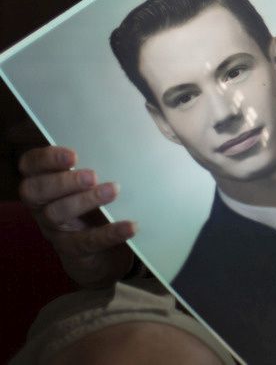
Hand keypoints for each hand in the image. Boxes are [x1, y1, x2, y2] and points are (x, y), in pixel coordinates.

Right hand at [18, 145, 135, 287]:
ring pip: (56, 214)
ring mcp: (55, 229)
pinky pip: (86, 242)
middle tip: (92, 176)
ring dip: (85, 201)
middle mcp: (43, 205)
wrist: (105, 253)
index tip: (73, 156)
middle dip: (62, 181)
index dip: (46, 159)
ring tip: (114, 190)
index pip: (30, 165)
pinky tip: (130, 226)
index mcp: (45, 181)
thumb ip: (101, 162)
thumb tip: (130, 137)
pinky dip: (109, 233)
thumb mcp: (96, 182)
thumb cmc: (100, 204)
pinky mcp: (72, 250)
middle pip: (35, 191)